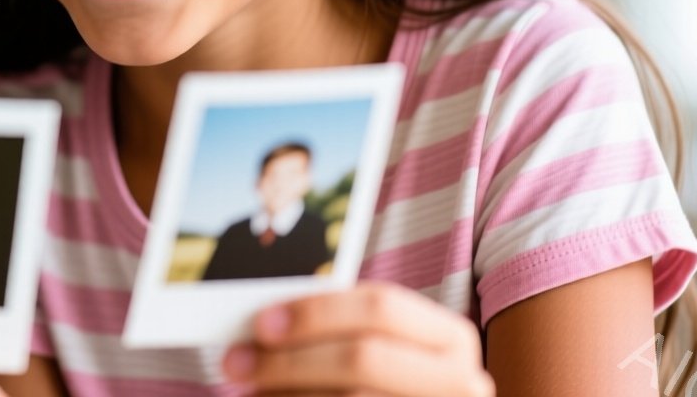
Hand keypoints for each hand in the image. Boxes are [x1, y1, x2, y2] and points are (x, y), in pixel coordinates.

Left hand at [222, 282, 493, 395]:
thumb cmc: (384, 384)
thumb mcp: (379, 350)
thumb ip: (336, 333)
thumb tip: (260, 326)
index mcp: (450, 338)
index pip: (381, 306)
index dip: (316, 312)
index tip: (260, 324)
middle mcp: (461, 381)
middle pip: (363, 358)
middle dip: (290, 360)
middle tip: (235, 364)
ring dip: (288, 394)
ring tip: (249, 391)